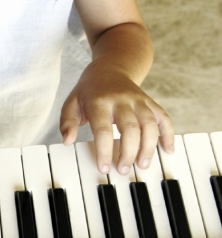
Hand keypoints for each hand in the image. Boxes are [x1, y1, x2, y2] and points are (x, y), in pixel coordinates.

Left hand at [59, 63, 173, 175]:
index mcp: (100, 101)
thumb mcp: (72, 102)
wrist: (111, 67)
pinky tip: (168, 149)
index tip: (103, 167)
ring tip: (142, 165)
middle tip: (123, 170)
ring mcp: (139, 100)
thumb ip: (67, 122)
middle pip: (130, 128)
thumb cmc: (89, 90)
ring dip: (149, 146)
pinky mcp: (150, 102)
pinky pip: (164, 117)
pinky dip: (168, 134)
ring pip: (150, 124)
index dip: (104, 150)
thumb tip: (67, 141)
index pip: (103, 128)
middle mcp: (122, 99)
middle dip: (128, 152)